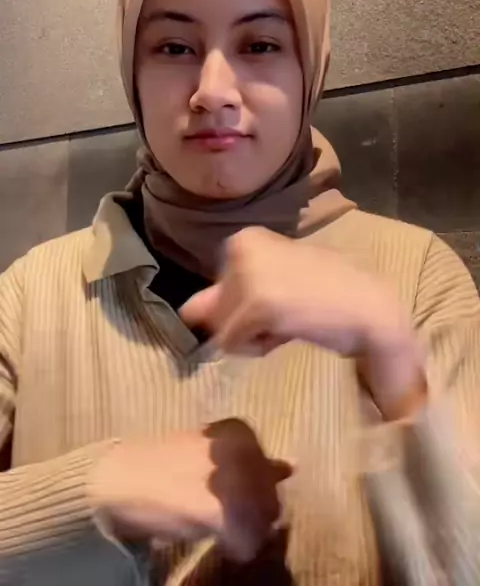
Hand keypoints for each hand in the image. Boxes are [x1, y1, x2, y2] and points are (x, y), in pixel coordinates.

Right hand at [89, 419, 291, 560]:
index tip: (227, 491)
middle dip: (254, 510)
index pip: (273, 470)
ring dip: (245, 528)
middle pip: (272, 498)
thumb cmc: (162, 461)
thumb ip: (251, 458)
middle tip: (221, 512)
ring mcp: (238, 482)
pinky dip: (234, 546)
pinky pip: (247, 543)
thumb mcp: (211, 449)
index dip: (254, 488)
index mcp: (241, 430)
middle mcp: (246, 450)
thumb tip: (289, 467)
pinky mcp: (224, 513)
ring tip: (216, 523)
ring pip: (265, 522)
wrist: (119, 478)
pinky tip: (211, 535)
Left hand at [180, 228, 425, 419]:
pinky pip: (233, 343)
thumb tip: (186, 313)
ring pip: (222, 327)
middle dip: (244, 321)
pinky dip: (258, 346)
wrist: (368, 307)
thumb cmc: (326, 294)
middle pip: (215, 308)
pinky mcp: (256, 304)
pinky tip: (287, 331)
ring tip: (288, 321)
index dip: (245, 305)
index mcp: (245, 238)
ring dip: (252, 336)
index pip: (218, 288)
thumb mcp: (271, 282)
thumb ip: (227, 296)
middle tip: (285, 313)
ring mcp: (247, 275)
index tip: (280, 300)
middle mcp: (239, 248)